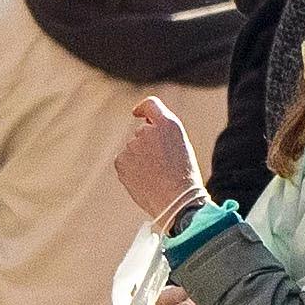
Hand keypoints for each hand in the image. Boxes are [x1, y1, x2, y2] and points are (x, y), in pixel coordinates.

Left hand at [107, 94, 205, 220]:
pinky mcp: (121, 160)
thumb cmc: (183, 176)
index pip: (151, 104)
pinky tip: (146, 180)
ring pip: (133, 149)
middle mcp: (148, 130)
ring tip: (157, 175)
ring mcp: (132, 145)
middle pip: (142, 132)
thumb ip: (161, 133)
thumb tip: (140, 132)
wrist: (176, 200)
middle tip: (163, 164)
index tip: (138, 113)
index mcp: (169, 124)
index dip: (143, 108)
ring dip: (141, 159)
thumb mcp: (181, 146)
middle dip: (148, 145)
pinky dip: (132, 170)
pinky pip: (124, 162)